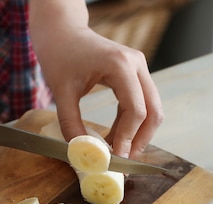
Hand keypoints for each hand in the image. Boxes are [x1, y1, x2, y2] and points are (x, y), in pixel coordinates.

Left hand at [30, 5, 162, 158]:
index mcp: (120, 65)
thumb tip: (82, 154)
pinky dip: (132, 125)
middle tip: (124, 162)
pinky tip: (116, 139)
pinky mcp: (135, 75)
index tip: (116, 158)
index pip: (135, 110)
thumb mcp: (61, 93)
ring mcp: (139, 69)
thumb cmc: (60, 55)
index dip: (128, 138)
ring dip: (139, 135)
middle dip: (140, 140)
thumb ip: (71, 125)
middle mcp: (136, 64)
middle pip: (153, 111)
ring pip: (152, 110)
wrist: (62, 32)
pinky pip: (142, 105)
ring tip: (119, 153)